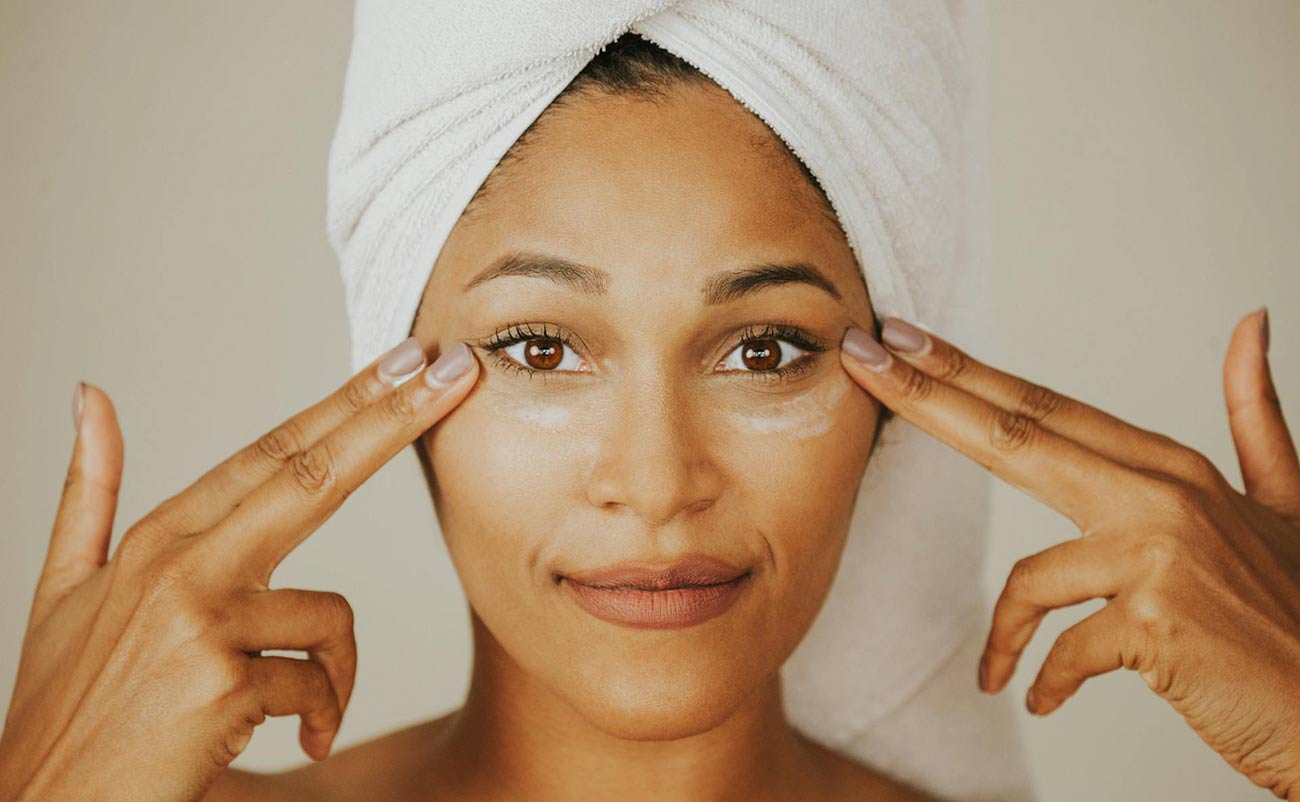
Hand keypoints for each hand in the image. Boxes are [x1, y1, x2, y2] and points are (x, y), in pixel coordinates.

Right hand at [0, 337, 477, 801]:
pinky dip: (323, 714)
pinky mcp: (220, 684)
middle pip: (311, 473)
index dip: (348, 403)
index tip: (407, 362)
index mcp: (156, 538)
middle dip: (393, 418)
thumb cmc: (69, 706)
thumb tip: (92, 396)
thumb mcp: (64, 591)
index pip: (273, 452)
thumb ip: (90, 492)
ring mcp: (197, 622)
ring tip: (303, 710)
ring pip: (332, 615)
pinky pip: (318, 683)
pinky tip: (300, 740)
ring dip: (337, 671)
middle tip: (457, 373)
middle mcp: (177, 566)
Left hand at [838, 310, 1299, 799]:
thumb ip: (1254, 417)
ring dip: (1004, 634)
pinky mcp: (1158, 627)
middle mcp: (1164, 499)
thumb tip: (1250, 323)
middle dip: (928, 396)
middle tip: (860, 358)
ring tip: (1001, 672)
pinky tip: (1037, 698)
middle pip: (1018, 435)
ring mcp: (1161, 558)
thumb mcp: (1284, 503)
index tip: (901, 337)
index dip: (968, 371)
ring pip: (1031, 576)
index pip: (1047, 407)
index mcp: (1175, 469)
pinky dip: (1041, 678)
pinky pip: (1061, 651)